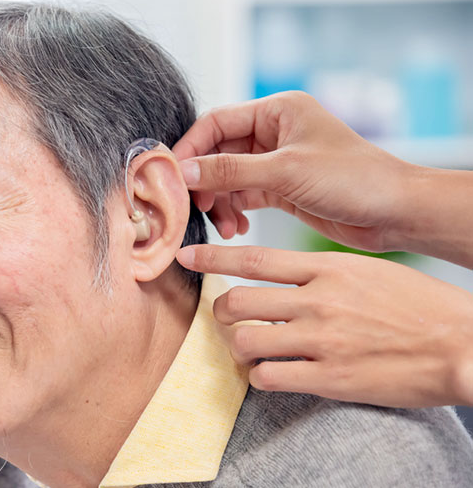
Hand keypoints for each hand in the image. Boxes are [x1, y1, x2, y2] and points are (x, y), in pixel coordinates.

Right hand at [173, 91, 411, 251]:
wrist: (395, 213)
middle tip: (195, 208)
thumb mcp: (285, 171)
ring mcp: (276, 162)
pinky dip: (235, 212)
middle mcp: (274, 132)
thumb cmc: (353, 179)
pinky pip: (243, 196)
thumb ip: (230, 171)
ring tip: (226, 227)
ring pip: (228, 178)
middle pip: (218, 153)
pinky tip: (237, 229)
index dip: (190, 148)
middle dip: (205, 182)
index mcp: (277, 111)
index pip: (217, 123)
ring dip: (220, 203)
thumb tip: (183, 172)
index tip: (171, 177)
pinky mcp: (281, 189)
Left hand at [176, 244, 472, 407]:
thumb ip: (321, 272)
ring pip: (247, 341)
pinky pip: (269, 377)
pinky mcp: (329, 377)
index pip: (255, 257)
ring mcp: (322, 340)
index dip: (213, 257)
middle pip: (239, 300)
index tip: (186, 255)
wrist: (461, 343)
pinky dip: (261, 376)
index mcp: (328, 268)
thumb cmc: (417, 305)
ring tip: (250, 350)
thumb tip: (285, 278)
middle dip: (222, 311)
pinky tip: (273, 373)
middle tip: (227, 318)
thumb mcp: (368, 271)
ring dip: (239, 347)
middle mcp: (318, 300)